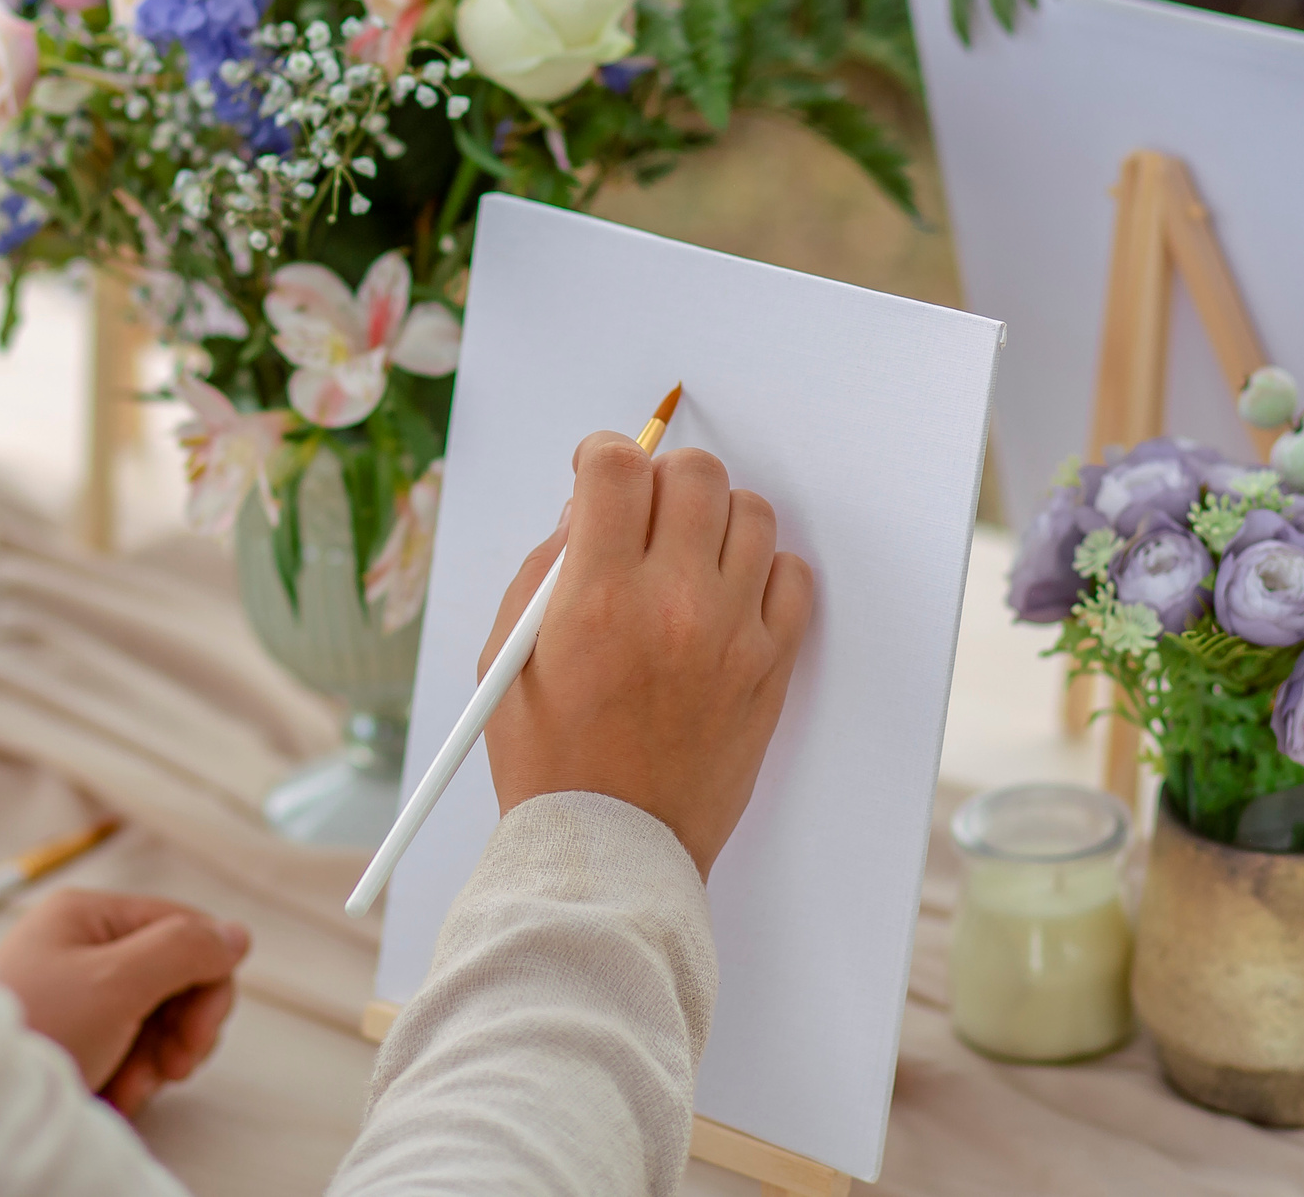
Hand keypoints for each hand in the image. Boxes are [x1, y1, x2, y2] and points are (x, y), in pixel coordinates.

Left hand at [0, 887, 249, 1113]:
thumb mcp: (116, 983)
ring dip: (157, 1060)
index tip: (199, 1034)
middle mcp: (83, 949)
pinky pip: (129, 1050)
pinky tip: (112, 1096)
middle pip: (175, 976)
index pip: (184, 929)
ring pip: (158, 1018)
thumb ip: (184, 951)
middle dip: (180, 1029)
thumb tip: (236, 935)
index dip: (208, 980)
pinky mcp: (75, 1039)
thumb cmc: (32, 1032)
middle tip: (170, 1068)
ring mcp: (78, 997)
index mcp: (88, 916)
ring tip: (128, 1087)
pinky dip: (132, 1077)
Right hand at [480, 432, 812, 876]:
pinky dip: (762, 572)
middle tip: (644, 517)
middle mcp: (671, 601)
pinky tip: (727, 598)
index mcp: (596, 594)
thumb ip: (545, 568)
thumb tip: (587, 508)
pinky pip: (793, 575)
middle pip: (695, 473)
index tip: (598, 475)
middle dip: (663, 480)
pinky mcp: (771, 666)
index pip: (618, 465)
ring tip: (688, 558)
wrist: (611, 848)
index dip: (602, 455)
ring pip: (752, 513)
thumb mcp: (509, 655)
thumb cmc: (548, 756)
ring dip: (715, 521)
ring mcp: (731, 632)